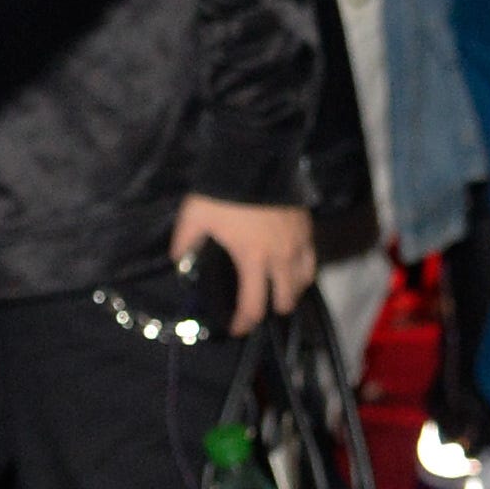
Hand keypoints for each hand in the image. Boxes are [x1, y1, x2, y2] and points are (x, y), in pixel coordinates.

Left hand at [168, 192, 315, 338]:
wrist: (257, 159)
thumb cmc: (224, 192)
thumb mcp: (194, 217)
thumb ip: (184, 242)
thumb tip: (178, 260)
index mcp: (253, 260)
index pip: (254, 305)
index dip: (244, 322)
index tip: (236, 329)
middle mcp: (281, 257)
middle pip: (286, 298)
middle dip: (273, 309)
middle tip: (260, 310)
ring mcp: (298, 243)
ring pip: (304, 280)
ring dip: (292, 291)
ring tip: (280, 292)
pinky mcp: (307, 228)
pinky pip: (311, 258)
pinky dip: (303, 270)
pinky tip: (294, 267)